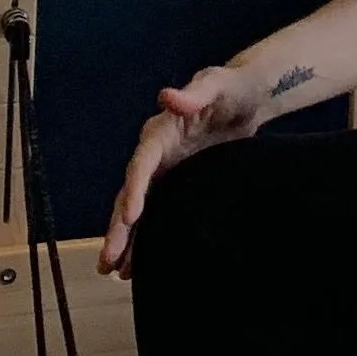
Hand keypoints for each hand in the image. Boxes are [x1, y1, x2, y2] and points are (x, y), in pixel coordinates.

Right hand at [99, 66, 263, 275]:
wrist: (248, 97)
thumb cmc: (231, 87)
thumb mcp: (215, 84)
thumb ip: (194, 93)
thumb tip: (167, 96)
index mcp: (160, 132)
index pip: (142, 163)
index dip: (134, 189)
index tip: (130, 216)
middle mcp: (155, 155)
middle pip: (131, 193)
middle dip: (119, 226)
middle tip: (108, 259)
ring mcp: (164, 171)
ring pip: (138, 209)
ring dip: (125, 239)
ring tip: (112, 270)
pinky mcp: (177, 183)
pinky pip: (156, 212)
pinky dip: (146, 236)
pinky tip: (137, 264)